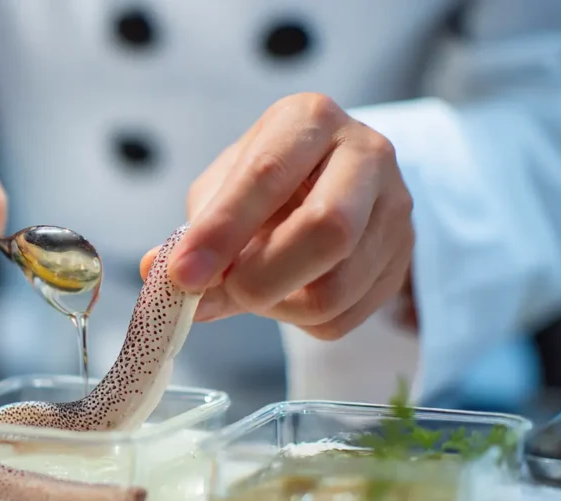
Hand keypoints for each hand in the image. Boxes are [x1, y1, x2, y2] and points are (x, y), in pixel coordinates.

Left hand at [141, 93, 414, 339]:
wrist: (332, 180)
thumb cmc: (266, 181)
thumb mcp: (223, 187)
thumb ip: (195, 231)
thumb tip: (159, 275)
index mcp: (310, 120)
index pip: (268, 176)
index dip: (221, 232)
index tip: (183, 275)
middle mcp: (366, 154)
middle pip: (329, 229)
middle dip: (261, 277)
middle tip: (221, 292)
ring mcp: (395, 209)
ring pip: (337, 286)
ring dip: (277, 307)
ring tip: (250, 289)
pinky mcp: (402, 259)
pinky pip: (345, 316)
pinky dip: (299, 321)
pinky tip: (284, 295)